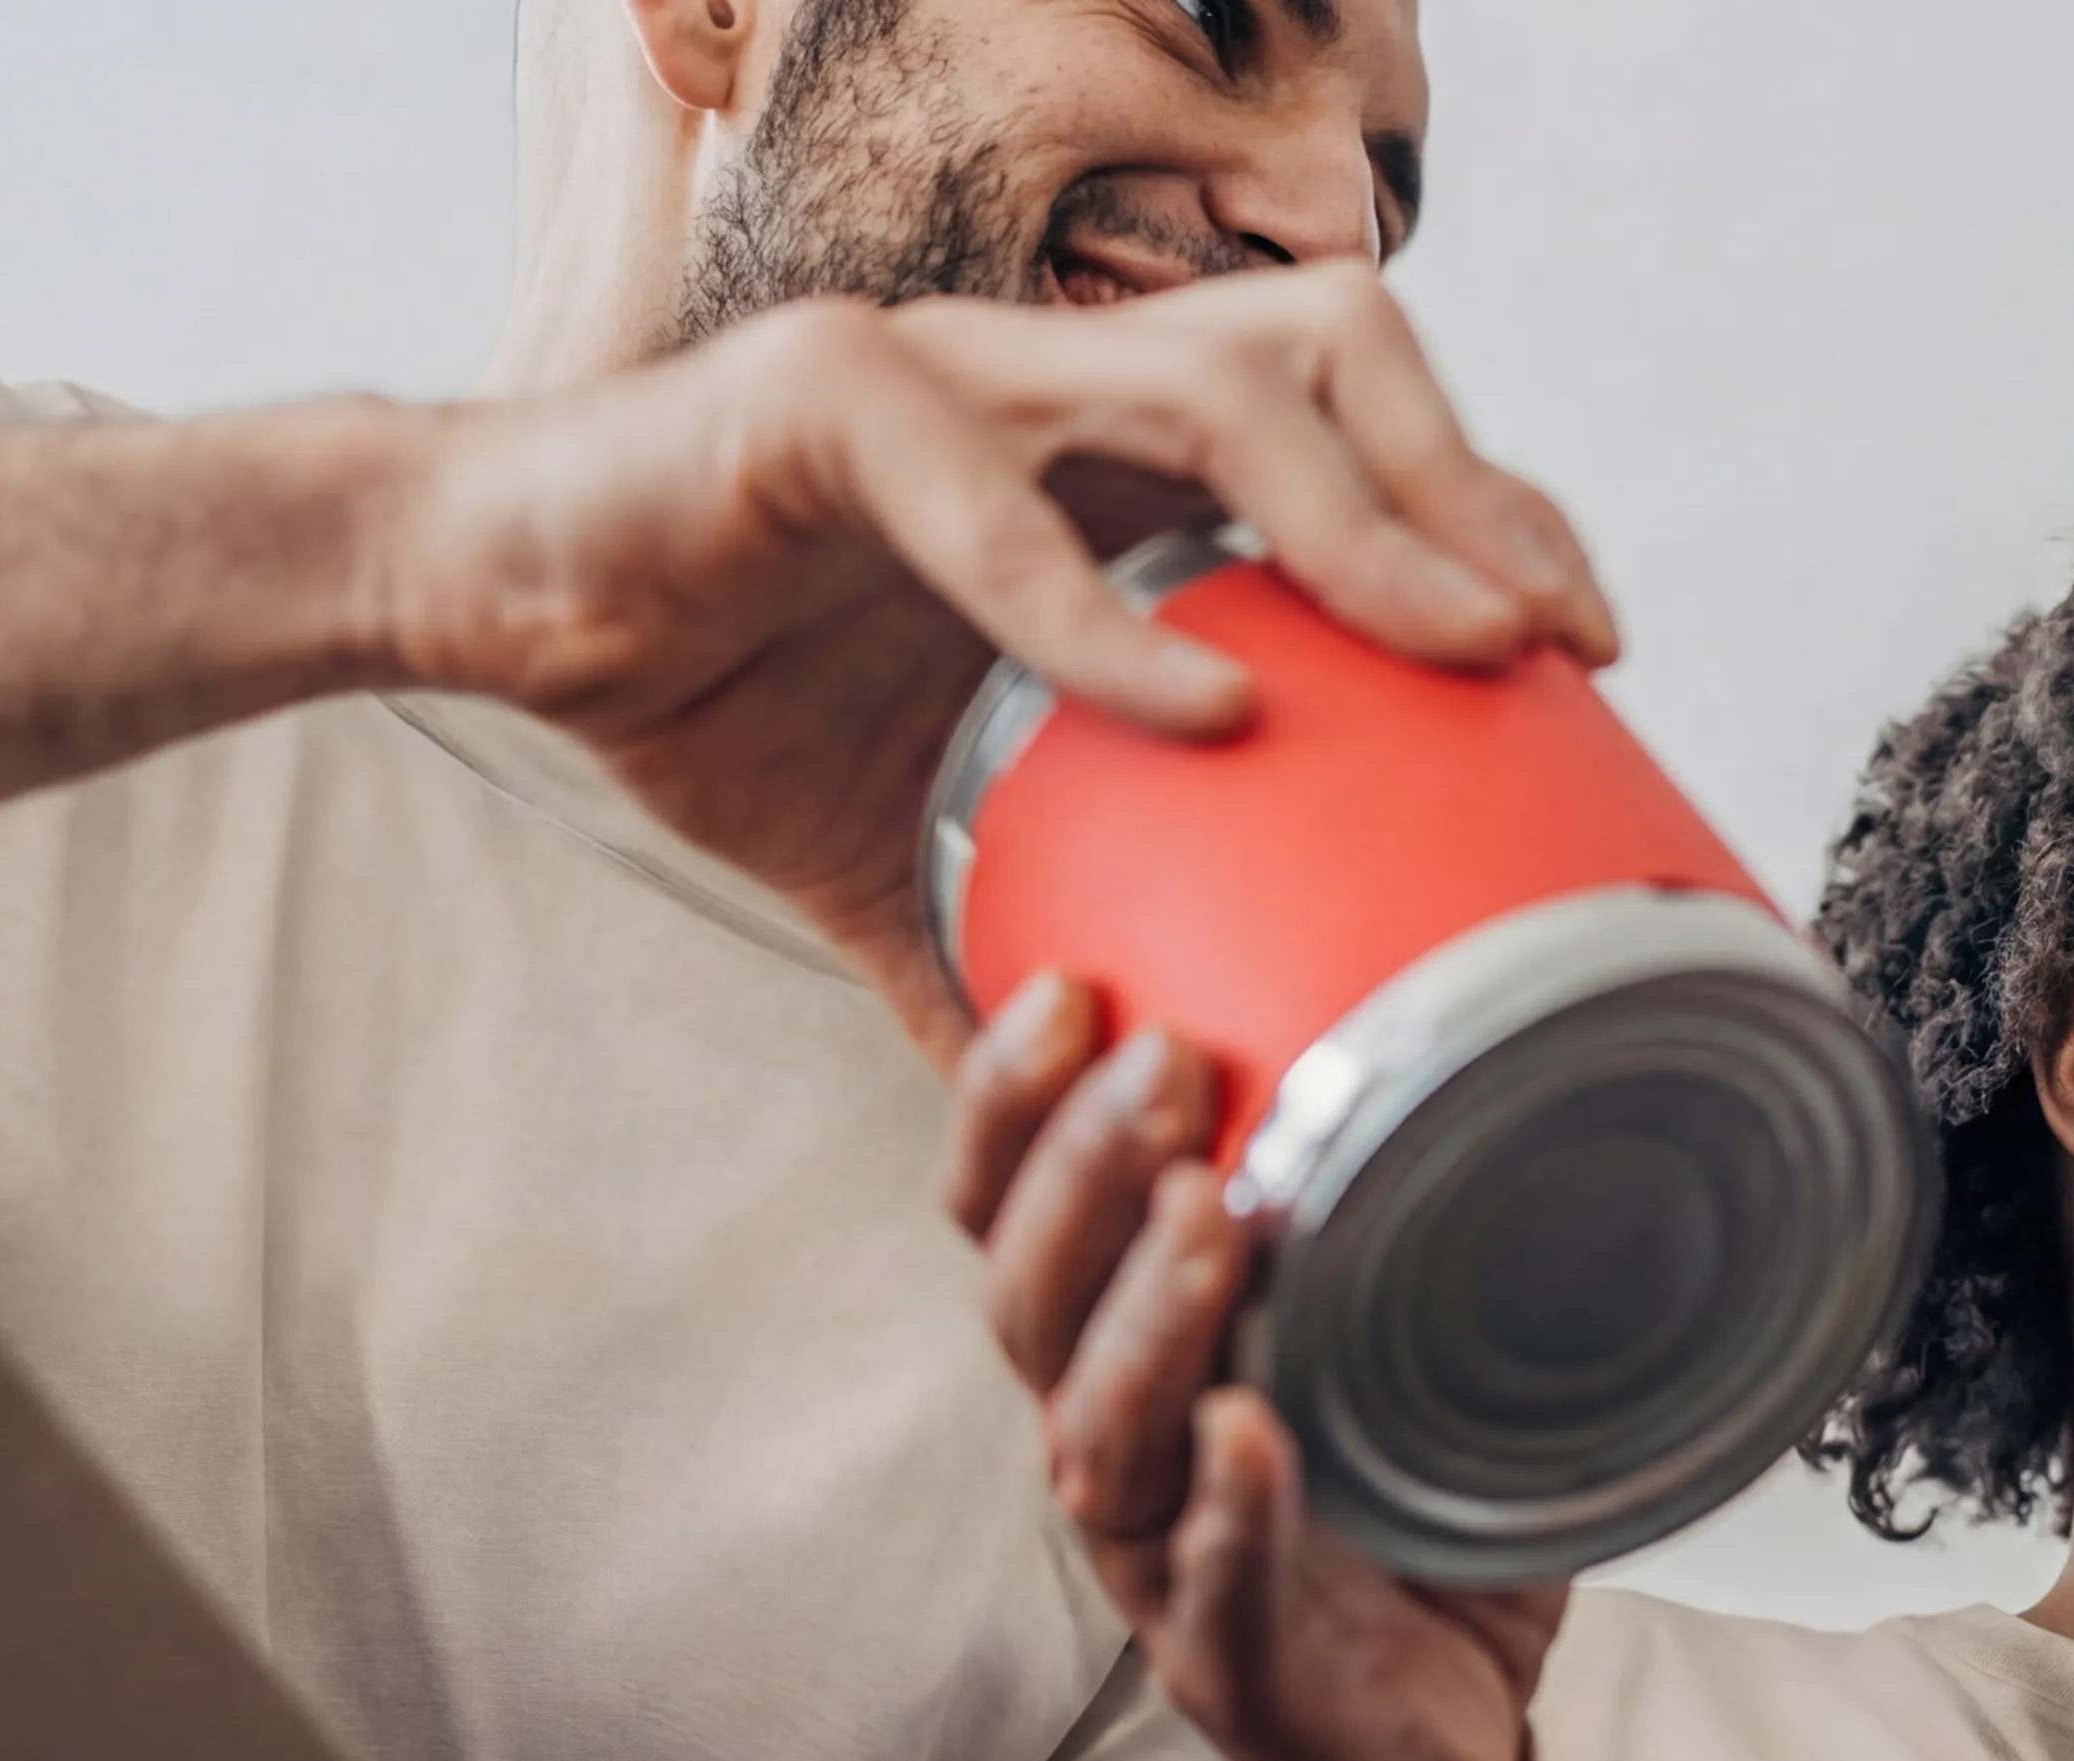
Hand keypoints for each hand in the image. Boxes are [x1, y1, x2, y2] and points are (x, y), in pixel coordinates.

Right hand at [380, 263, 1611, 1052]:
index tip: (1578, 644)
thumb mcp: (925, 830)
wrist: (495, 600)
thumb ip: (1045, 923)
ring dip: (1353, 522)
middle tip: (1550, 645)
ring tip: (1452, 648)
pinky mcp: (818, 403)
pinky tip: (1204, 709)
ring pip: (1210, 380)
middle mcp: (1053, 370)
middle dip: (1467, 487)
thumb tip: (1153, 1098)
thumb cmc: (720, 676)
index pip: (1361, 413)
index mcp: (1105, 445)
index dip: (1485, 502)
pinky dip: (1105, 615)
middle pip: (1334, 350)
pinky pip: (991, 505)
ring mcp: (947, 368)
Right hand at [953, 971, 1560, 1760]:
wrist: (1439, 1747)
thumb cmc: (1407, 1535)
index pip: (1012, 1219)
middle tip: (1160, 1064)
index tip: (1066, 987)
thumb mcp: (1409, 1344)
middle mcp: (1120, 1452)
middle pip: (1032, 1305)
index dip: (1011, 1108)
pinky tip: (1248, 1434)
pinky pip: (1212, 1586)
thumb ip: (1425, 1206)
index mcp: (1129, 1360)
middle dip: (1081, 1172)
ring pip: (1100, 1438)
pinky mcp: (1235, 1670)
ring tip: (1202, 1215)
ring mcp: (1164, 1564)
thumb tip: (1520, 1006)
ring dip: (1145, 1318)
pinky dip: (1230, 1509)